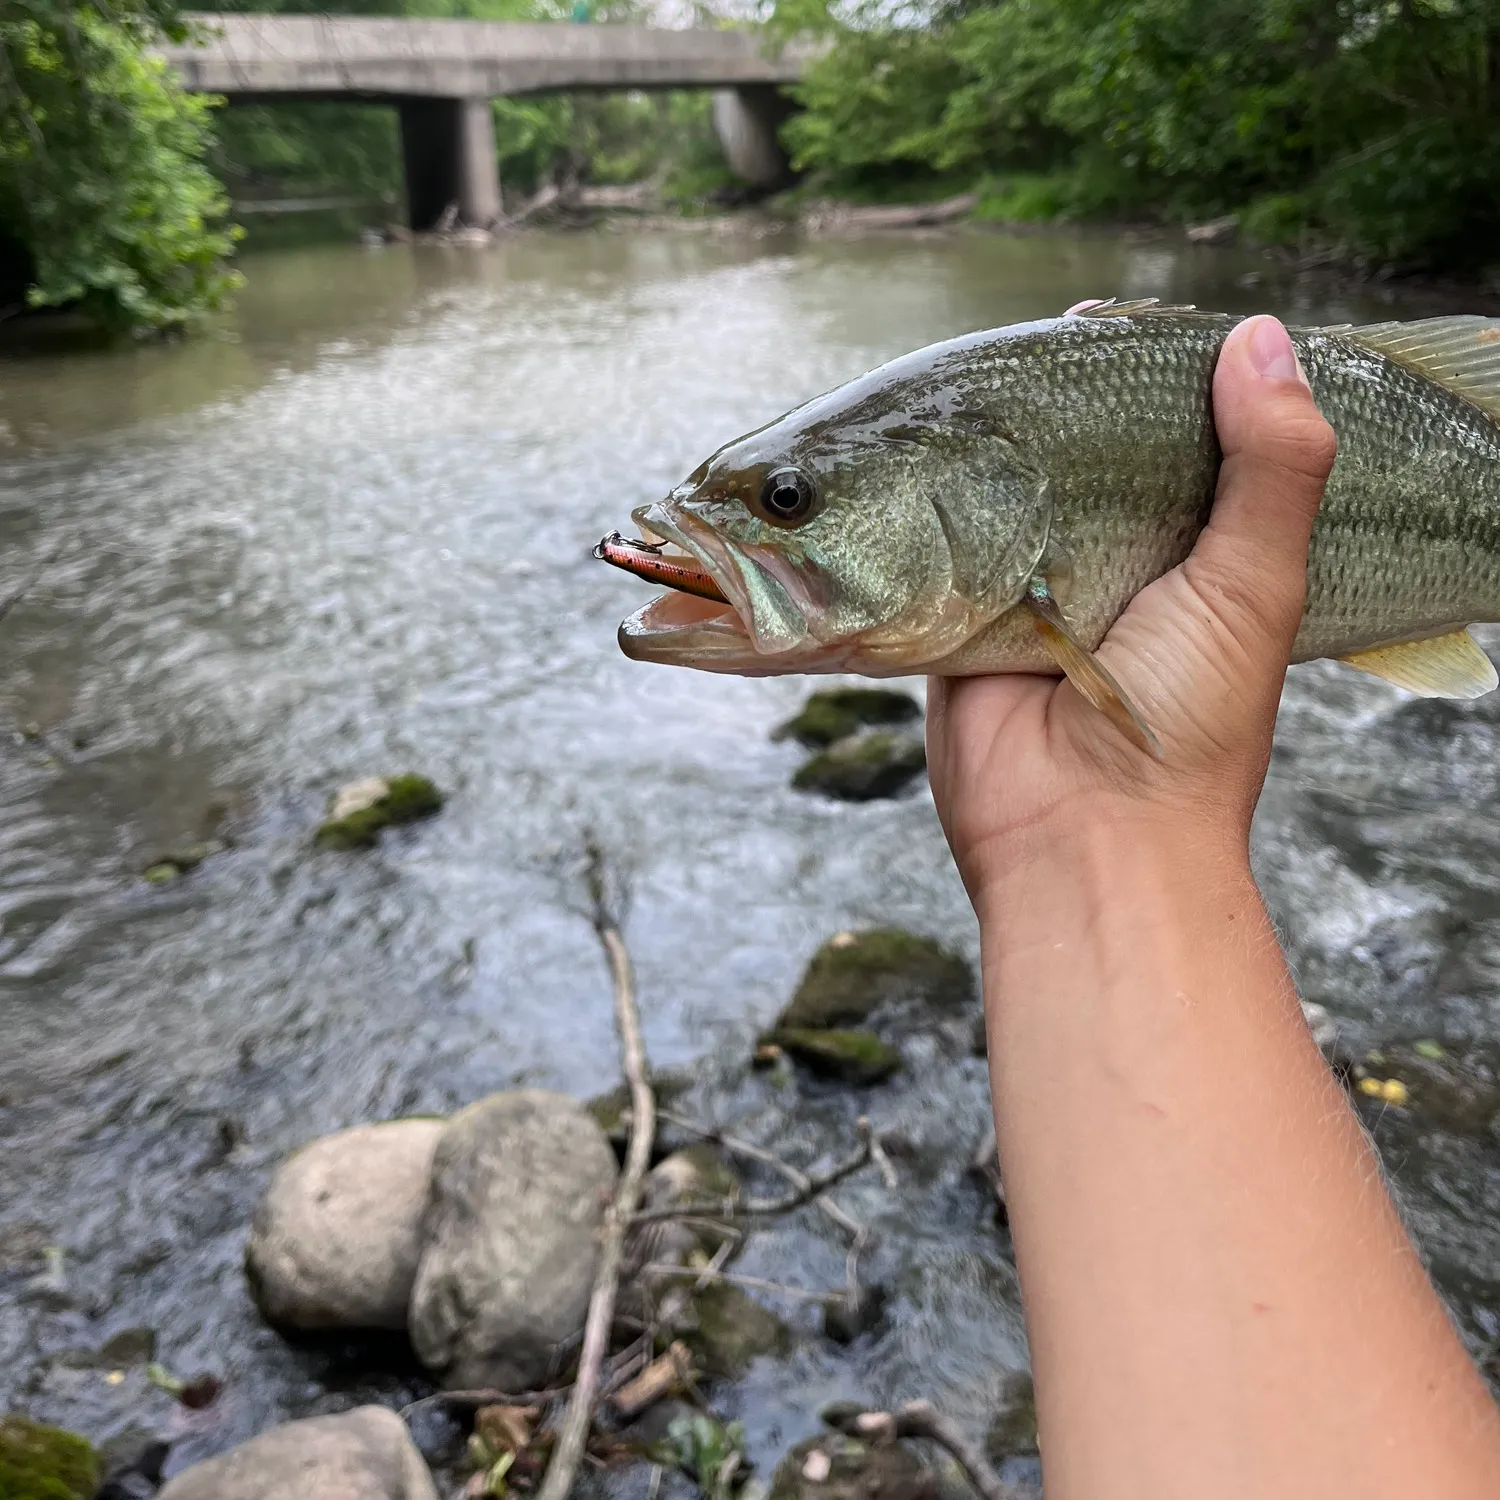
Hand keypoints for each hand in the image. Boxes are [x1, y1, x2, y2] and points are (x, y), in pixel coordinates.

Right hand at [926, 315, 1337, 901]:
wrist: (1089, 840)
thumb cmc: (1189, 727)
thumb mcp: (1255, 587)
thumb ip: (1272, 467)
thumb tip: (1261, 338)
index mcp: (1181, 548)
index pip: (1154, 443)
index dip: (1129, 387)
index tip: (1097, 332)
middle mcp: (1097, 563)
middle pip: (1061, 463)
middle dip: (1031, 414)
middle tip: (1004, 357)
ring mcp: (1018, 592)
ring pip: (985, 502)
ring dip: (961, 460)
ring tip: (937, 394)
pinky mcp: (950, 624)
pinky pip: (924, 560)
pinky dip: (906, 524)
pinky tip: (888, 467)